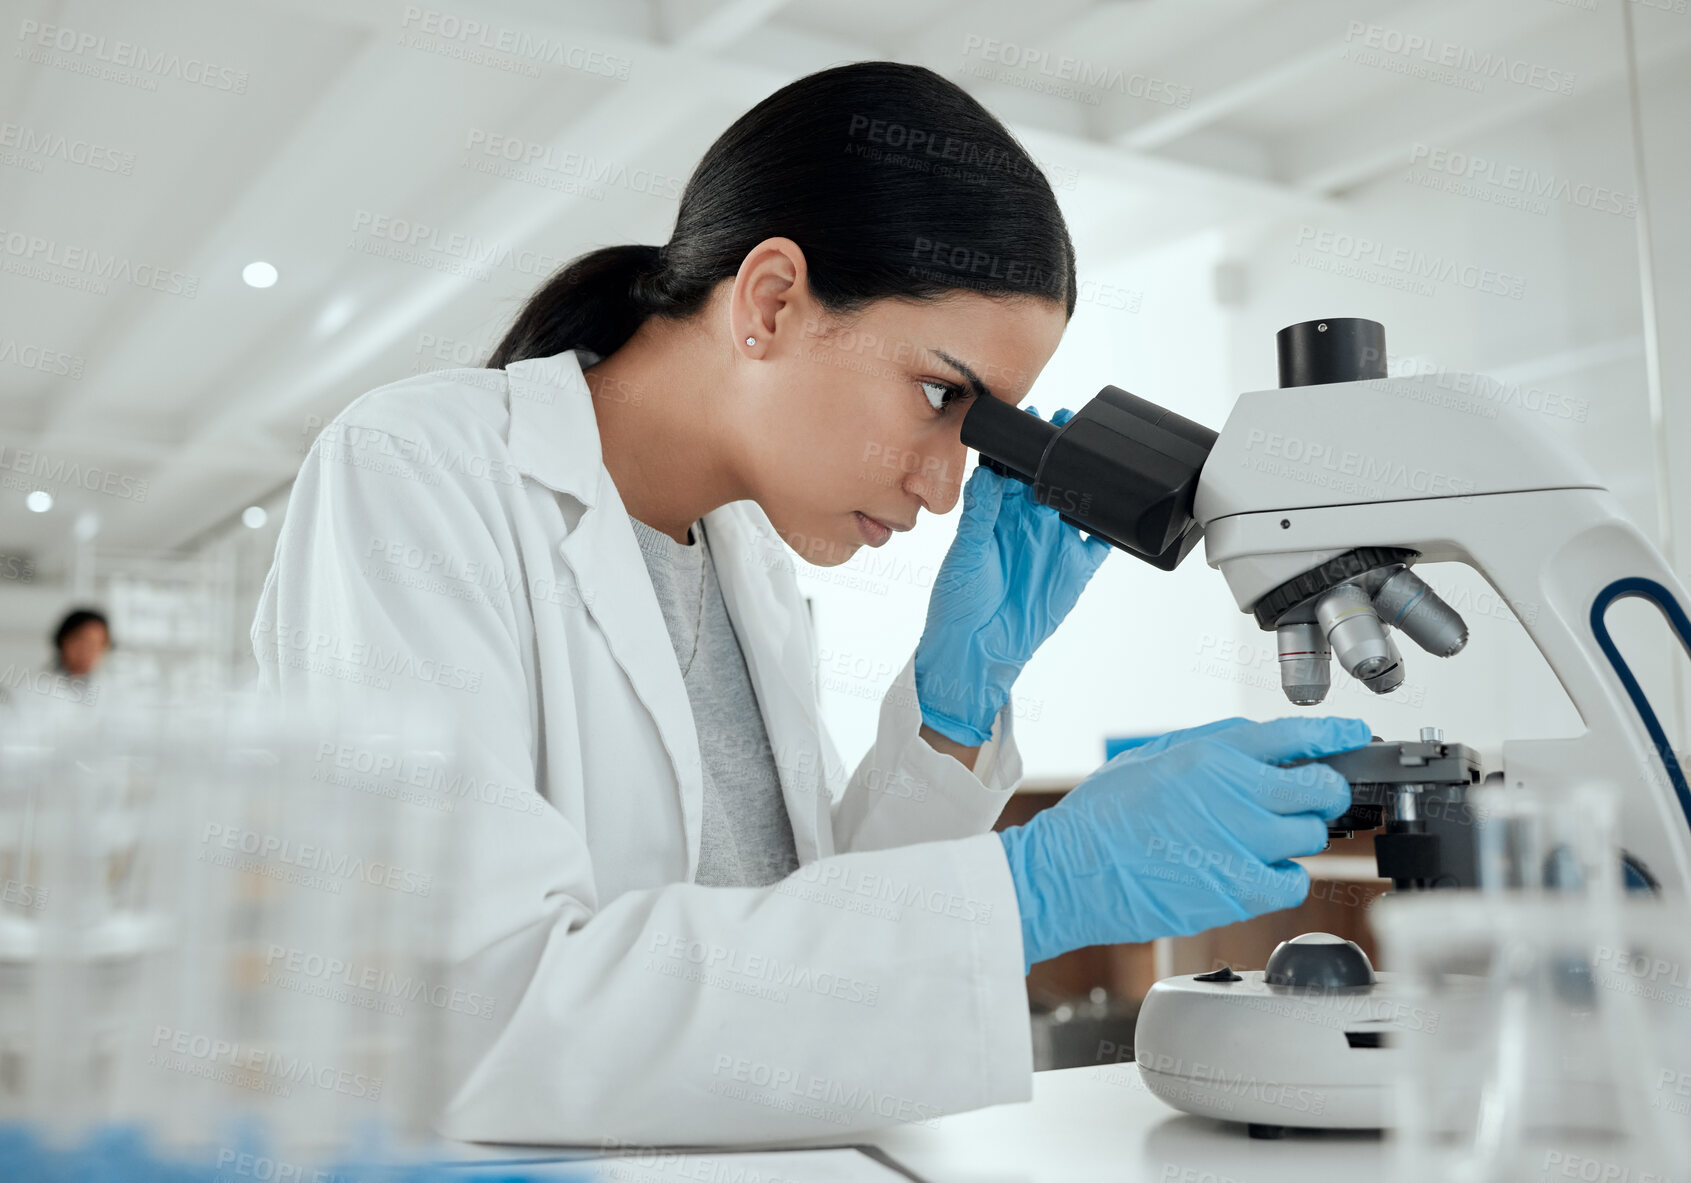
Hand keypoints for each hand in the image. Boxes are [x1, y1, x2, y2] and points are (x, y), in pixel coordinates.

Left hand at [914, 407, 1110, 745]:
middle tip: (1072, 423)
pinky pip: (1100, 541)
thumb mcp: (966, 555)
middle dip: (1061, 451)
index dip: (1026, 446)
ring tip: (1098, 454)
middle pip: (1049, 479)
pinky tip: (1121, 508)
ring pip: (1078, 503)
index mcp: (996, 514)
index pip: (1014, 470)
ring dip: (1088, 481)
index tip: (1036, 420)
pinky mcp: (1074, 569)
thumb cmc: (958, 605)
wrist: (975, 654)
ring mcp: (1053, 544)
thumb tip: (989, 474)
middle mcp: (1027, 524)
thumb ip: (981, 515)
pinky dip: (1112, 526)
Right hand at [996, 716, 1370, 969]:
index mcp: (1213, 755)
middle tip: (1309, 799)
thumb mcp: (1152, 757)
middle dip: (1324, 791)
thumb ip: (1211, 747)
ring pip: (1313, 835)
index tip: (1355, 735)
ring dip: (1297, 835)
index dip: (1337, 733)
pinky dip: (1284, 877)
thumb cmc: (1102, 817)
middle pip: (1323, 787)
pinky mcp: (1240, 891)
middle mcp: (1236, 794)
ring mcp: (1242, 844)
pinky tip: (1256, 871)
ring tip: (1260, 839)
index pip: (1297, 735)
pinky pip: (1295, 881)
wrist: (1072, 872)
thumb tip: (1261, 745)